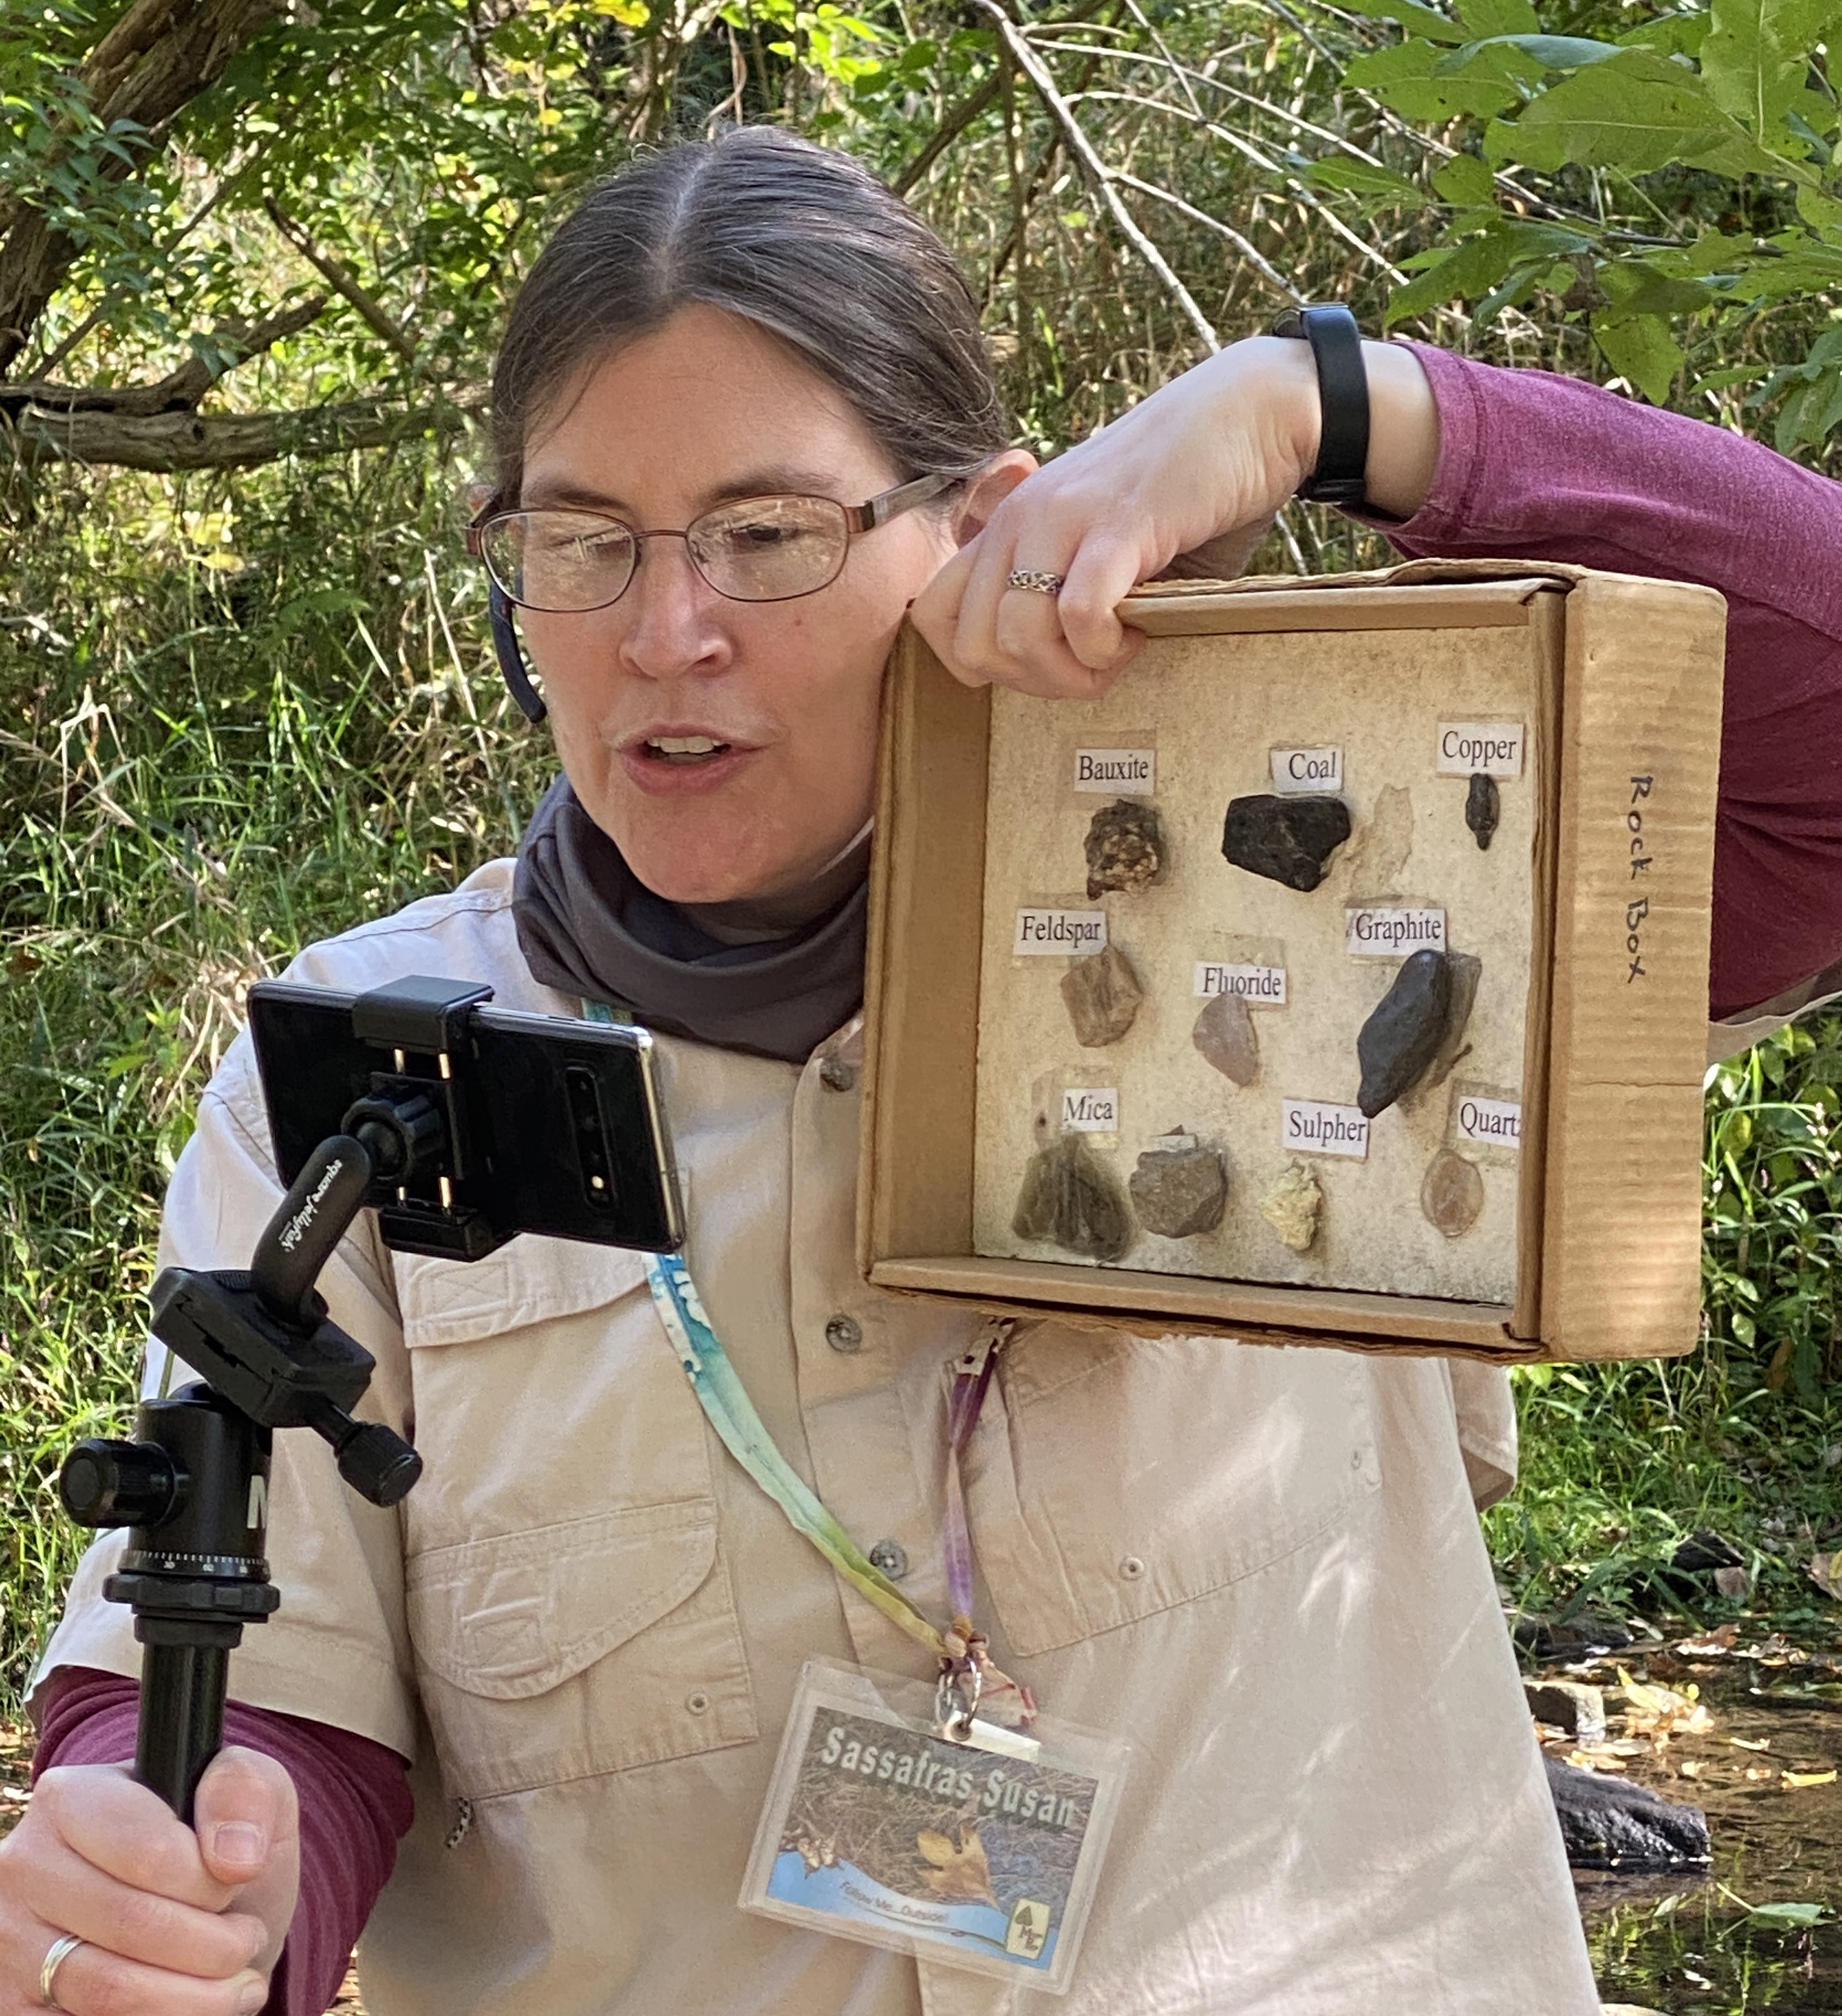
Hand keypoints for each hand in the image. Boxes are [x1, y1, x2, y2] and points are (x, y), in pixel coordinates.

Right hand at [0, 1746, 299, 2014]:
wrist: (188, 1909)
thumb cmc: (215, 1841)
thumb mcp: (250, 1787)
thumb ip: (244, 1791)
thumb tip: (236, 1858)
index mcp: (72, 1797)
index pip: (150, 1852)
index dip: (211, 1882)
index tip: (238, 1881)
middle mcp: (26, 1865)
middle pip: (131, 1925)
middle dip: (215, 1945)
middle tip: (248, 1939)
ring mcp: (11, 1940)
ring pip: (108, 1990)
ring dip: (194, 1997)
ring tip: (238, 1983)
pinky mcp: (14, 2004)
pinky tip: (194, 2006)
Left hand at [911, 335, 1438, 699]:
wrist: (1253, 411)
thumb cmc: (1181, 489)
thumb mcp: (1096, 538)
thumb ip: (1057, 583)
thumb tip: (1040, 664)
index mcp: (1007, 522)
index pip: (931, 614)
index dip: (979, 663)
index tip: (1043, 661)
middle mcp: (1020, 518)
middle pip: (972, 646)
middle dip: (1031, 683)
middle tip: (1088, 668)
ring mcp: (1065, 517)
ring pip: (1016, 638)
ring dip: (1071, 672)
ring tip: (1117, 654)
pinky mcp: (1120, 524)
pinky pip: (1080, 615)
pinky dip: (1106, 648)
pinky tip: (1140, 633)